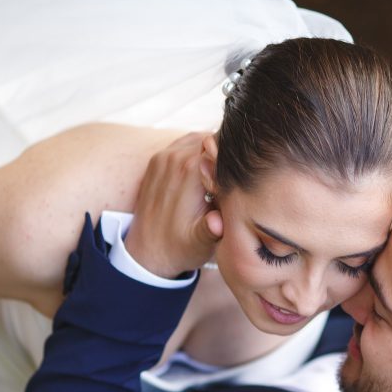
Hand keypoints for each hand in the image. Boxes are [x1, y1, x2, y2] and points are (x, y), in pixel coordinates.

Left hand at [125, 132, 223, 277]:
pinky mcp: (158, 159)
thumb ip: (211, 230)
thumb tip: (218, 221)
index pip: (223, 144)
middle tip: (235, 178)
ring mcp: (164, 156)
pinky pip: (186, 143)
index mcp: (189, 171)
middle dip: (227, 154)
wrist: (146, 253)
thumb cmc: (178, 248)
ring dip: (214, 153)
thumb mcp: (199, 244)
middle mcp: (174, 157)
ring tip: (221, 177)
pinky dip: (199, 153)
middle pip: (213, 138)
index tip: (245, 175)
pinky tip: (207, 174)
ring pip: (201, 138)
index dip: (237, 158)